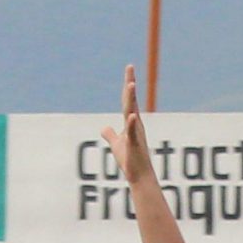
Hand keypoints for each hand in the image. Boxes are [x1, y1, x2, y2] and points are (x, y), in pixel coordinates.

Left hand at [99, 64, 152, 186]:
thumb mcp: (117, 144)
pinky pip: (132, 132)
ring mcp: (136, 133)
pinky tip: (130, 116)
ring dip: (131, 99)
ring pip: (132, 113)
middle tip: (130, 67)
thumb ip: (111, 134)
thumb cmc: (129, 160)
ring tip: (131, 84)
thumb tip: (104, 128)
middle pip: (131, 101)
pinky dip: (131, 124)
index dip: (127, 85)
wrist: (139, 176)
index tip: (129, 69)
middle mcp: (135, 124)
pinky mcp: (134, 144)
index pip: (127, 100)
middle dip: (130, 84)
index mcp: (131, 122)